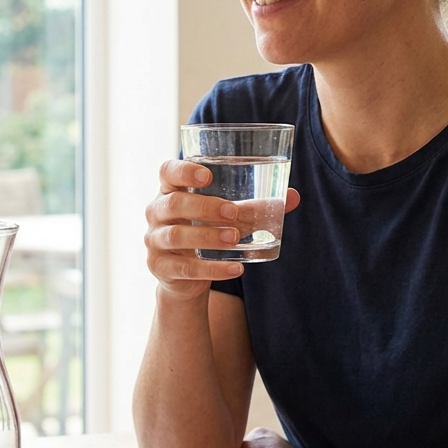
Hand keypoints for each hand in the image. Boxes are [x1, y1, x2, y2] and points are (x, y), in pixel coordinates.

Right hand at [145, 160, 300, 301]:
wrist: (183, 276)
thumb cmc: (204, 232)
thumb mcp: (226, 217)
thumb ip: (253, 207)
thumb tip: (292, 197)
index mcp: (170, 190)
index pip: (167, 172)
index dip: (183, 170)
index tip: (208, 175)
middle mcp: (156, 213)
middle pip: (172, 204)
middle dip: (203, 207)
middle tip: (233, 212)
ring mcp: (155, 241)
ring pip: (175, 236)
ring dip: (207, 236)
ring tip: (235, 238)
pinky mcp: (161, 268)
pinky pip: (185, 268)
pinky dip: (212, 269)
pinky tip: (236, 268)